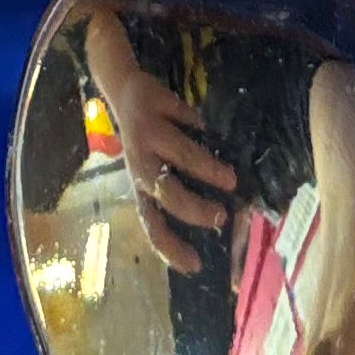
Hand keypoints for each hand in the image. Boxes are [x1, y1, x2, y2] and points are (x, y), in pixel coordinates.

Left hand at [82, 14, 235, 279]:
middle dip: (192, 208)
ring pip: (177, 153)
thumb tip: (221, 222)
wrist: (123, 91)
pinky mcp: (155, 104)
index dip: (170, 247)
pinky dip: (195, 123)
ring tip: (231, 179)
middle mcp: (140, 163)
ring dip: (205, 168)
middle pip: (163, 192)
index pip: (151, 224)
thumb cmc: (148, 143)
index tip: (196, 264)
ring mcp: (146, 133)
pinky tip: (206, 129)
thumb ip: (180, 191)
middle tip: (220, 217)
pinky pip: (182, 117)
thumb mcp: (155, 170)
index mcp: (140, 186)